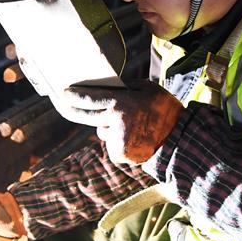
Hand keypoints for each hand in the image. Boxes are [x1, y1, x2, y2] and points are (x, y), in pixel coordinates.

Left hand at [63, 79, 182, 164]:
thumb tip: (110, 86)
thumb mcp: (149, 90)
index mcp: (122, 104)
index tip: (61, 93)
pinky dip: (119, 141)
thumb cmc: (165, 111)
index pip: (90, 99)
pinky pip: (113, 144)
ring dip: (109, 127)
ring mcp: (116, 140)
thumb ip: (128, 87)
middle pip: (85, 116)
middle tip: (61, 103)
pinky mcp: (119, 154)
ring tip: (131, 126)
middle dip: (71, 109)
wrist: (180, 141)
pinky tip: (135, 139)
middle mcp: (115, 122)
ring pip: (103, 131)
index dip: (73, 96)